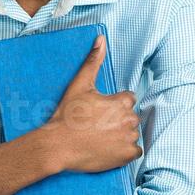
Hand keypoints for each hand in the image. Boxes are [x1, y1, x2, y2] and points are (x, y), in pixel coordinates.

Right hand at [43, 35, 141, 173]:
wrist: (59, 145)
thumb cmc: (68, 115)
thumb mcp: (79, 85)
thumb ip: (93, 61)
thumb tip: (101, 39)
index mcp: (122, 102)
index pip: (128, 100)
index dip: (114, 105)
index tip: (99, 112)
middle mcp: (129, 119)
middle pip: (131, 117)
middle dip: (119, 120)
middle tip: (98, 126)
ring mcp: (129, 138)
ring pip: (132, 134)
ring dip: (122, 135)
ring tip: (101, 137)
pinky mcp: (126, 155)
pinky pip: (135, 151)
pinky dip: (125, 151)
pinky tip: (109, 148)